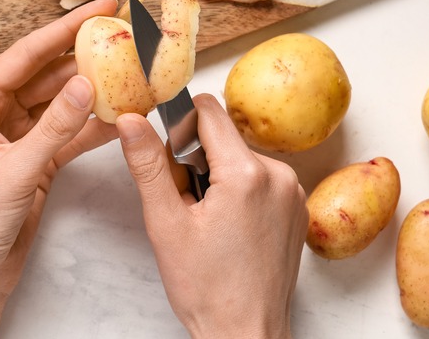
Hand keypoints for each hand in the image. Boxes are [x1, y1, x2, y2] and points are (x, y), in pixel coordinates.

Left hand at [0, 0, 118, 337]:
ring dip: (93, 93)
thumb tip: (87, 83)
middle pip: (47, 75)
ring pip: (61, 104)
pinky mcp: (35, 160)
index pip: (26, 55)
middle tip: (121, 38)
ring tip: (129, 73)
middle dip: (84, 58)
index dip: (65, 29)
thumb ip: (55, 125)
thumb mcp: (16, 168)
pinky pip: (67, 134)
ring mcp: (17, 136)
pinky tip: (118, 117)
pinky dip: (92, 128)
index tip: (99, 9)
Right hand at [116, 94, 307, 338]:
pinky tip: (230, 229)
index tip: (169, 159)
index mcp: (246, 174)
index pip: (207, 111)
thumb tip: (131, 121)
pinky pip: (261, 179)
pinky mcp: (297, 208)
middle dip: (197, 161)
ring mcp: (293, 193)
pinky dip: (240, 193)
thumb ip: (148, 165)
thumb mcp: (165, 223)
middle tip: (187, 206)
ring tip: (209, 223)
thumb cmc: (206, 287)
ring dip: (219, 177)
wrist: (246, 333)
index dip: (179, 127)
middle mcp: (279, 176)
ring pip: (241, 159)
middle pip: (223, 138)